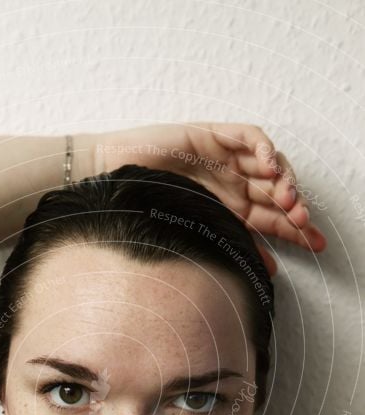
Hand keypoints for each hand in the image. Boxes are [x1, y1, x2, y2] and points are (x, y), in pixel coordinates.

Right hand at [90, 123, 326, 276]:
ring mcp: (225, 159)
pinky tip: (268, 166)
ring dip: (284, 180)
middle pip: (277, 193)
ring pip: (270, 165)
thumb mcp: (194, 234)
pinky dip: (264, 148)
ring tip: (288, 199)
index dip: (296, 231)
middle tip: (302, 222)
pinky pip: (251, 137)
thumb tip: (270, 269)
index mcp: (229, 210)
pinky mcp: (214, 135)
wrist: (110, 184)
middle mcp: (232, 184)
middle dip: (295, 208)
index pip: (272, 220)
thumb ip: (231, 247)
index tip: (315, 246)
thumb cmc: (142, 211)